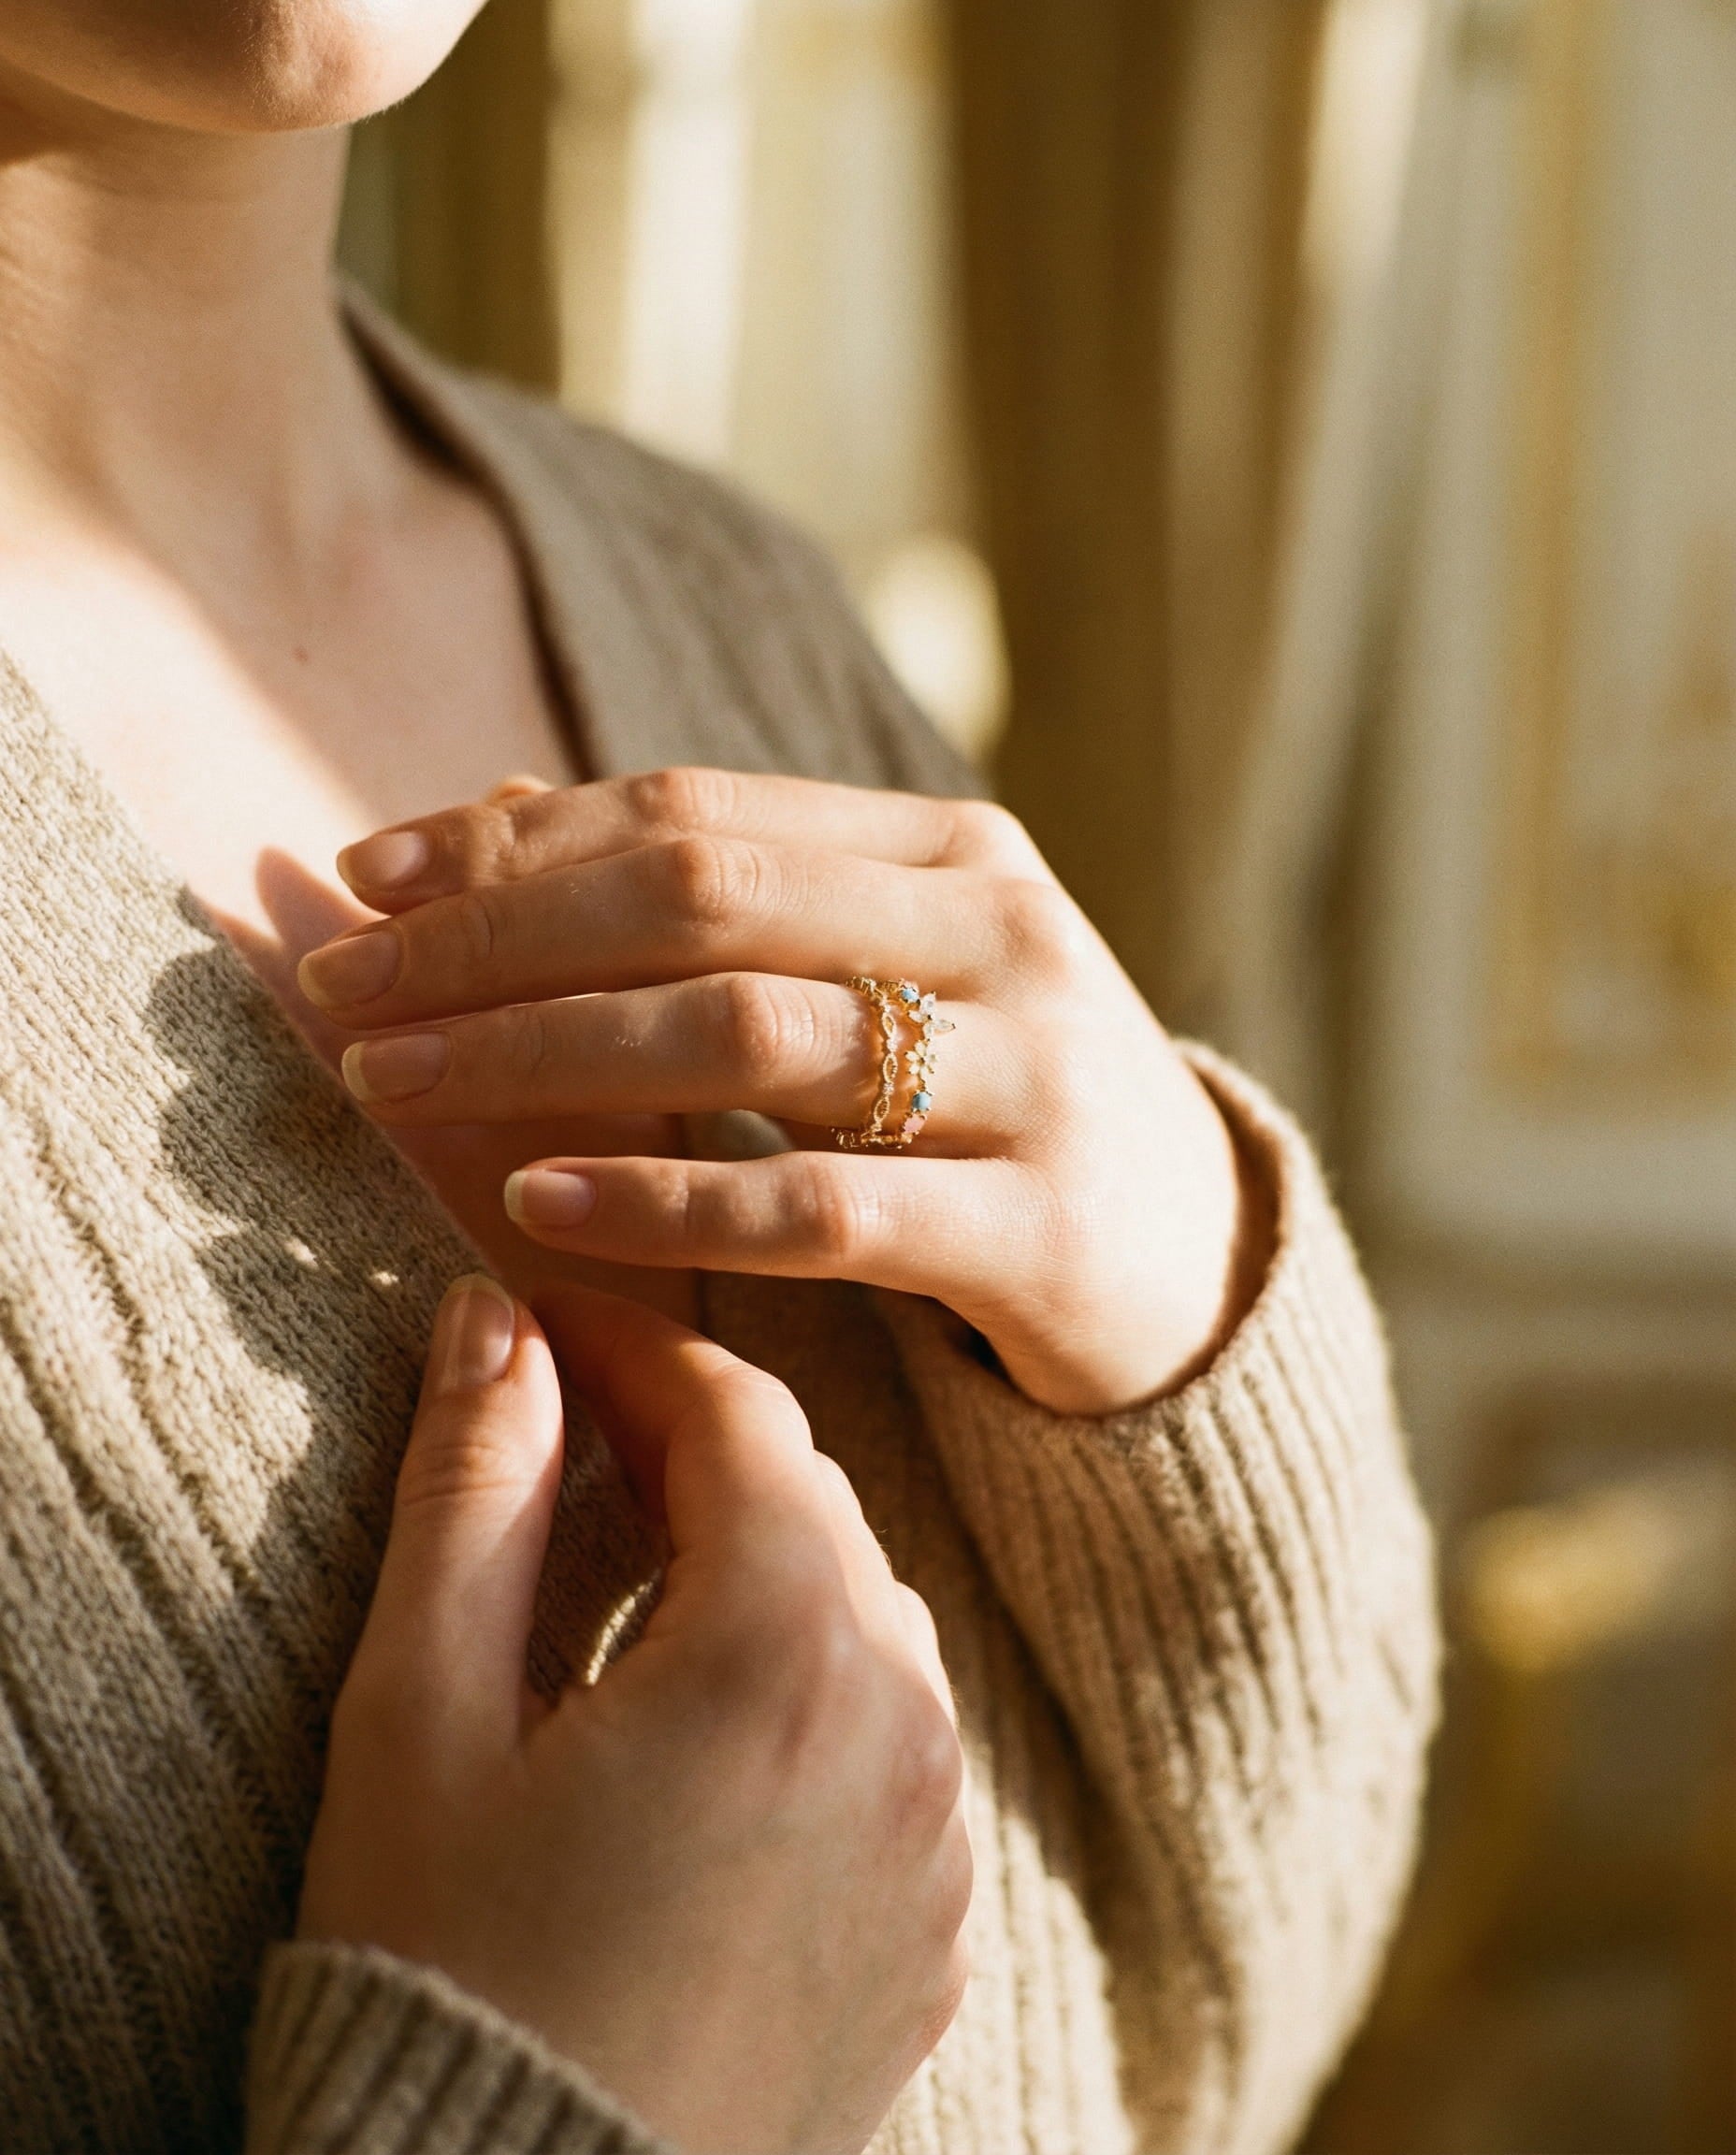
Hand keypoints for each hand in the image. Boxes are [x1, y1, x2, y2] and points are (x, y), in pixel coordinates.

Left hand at [300, 771, 1273, 1413]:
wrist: (1194, 1259)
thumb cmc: (995, 1104)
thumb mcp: (885, 976)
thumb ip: (720, 902)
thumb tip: (479, 814)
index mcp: (954, 848)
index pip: (696, 811)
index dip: (515, 840)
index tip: (364, 878)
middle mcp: (1002, 932)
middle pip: (703, 901)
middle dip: (496, 940)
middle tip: (346, 992)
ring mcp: (1032, 1076)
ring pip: (748, 1036)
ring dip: (540, 1053)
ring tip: (393, 1087)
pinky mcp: (1039, 1229)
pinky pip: (819, 1207)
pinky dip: (666, 1200)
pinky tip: (540, 1203)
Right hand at [300, 1275, 969, 2154]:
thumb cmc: (448, 1981)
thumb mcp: (420, 1721)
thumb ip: (471, 1495)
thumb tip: (492, 1327)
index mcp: (781, 1654)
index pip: (736, 1419)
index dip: (636, 1350)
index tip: (549, 1325)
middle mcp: (900, 1729)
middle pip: (813, 1506)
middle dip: (696, 1447)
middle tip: (574, 1429)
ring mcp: (935, 1837)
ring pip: (866, 1615)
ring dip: (762, 1563)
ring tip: (639, 1567)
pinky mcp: (936, 1927)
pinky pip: (898, 1741)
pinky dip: (814, 1687)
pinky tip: (711, 1721)